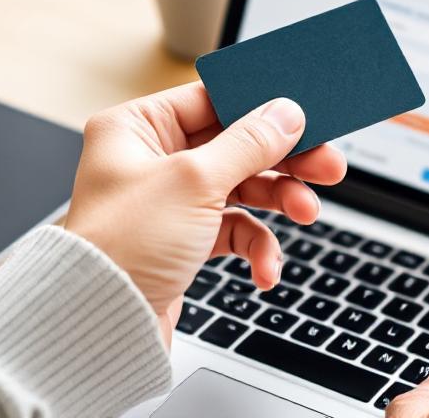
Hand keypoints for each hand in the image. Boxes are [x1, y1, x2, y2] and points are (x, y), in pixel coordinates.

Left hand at [64, 82, 345, 344]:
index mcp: (136, 128)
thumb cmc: (121, 249)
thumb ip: (249, 143)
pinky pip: (234, 229)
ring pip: (243, 187)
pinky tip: (266, 267)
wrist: (101, 328)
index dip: (261, 108)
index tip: (304, 115)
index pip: (212, 100)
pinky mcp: (184, 240)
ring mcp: (170, 202)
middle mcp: (151, 159)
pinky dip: (256, 245)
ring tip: (307, 212)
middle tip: (326, 166)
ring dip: (279, 201)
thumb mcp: (194, 182)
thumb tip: (285, 114)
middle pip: (237, 145)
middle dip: (284, 160)